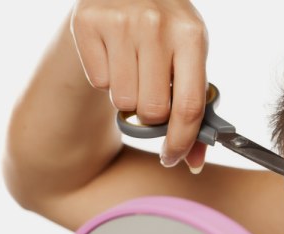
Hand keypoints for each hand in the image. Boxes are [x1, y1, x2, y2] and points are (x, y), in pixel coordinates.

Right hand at [70, 0, 208, 169]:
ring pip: (123, 101)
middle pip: (153, 110)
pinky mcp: (87, 22)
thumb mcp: (190, 59)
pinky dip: (106, 79)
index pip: (189, 106)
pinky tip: (114, 56)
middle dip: (153, 115)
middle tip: (152, 94)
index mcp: (192, 35)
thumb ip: (196, 109)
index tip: (172, 158)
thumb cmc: (168, 33)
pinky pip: (98, 82)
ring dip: (128, 96)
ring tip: (134, 69)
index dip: (181, 141)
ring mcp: (120, 21)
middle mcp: (156, 25)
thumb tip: (194, 162)